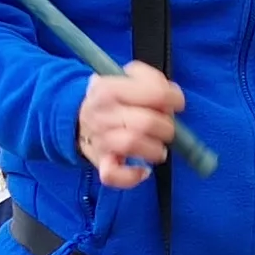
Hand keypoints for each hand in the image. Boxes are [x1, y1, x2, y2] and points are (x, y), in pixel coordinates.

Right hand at [77, 62, 184, 188]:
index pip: (154, 93)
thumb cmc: (112, 99)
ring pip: (133, 144)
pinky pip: (113, 175)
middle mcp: (103, 114)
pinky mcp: (101, 162)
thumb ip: (150, 80)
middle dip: (166, 127)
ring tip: (158, 148)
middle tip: (165, 127)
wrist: (78, 118)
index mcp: (109, 89)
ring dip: (155, 149)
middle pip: (146, 122)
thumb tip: (171, 96)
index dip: (173, 99)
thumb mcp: (125, 78)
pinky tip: (143, 171)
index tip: (177, 103)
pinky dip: (132, 176)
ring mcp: (100, 140)